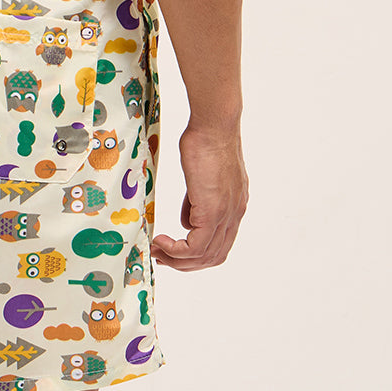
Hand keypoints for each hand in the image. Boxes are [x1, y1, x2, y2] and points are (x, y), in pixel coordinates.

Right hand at [150, 122, 247, 270]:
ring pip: (205, 256)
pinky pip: (196, 246)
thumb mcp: (201, 175)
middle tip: (161, 258)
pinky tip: (161, 242)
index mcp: (234, 207)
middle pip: (214, 256)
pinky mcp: (212, 211)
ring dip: (178, 260)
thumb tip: (187, 221)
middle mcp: (234, 215)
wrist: (215, 126)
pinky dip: (176, 251)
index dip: (197, 254)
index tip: (173, 251)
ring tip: (157, 251)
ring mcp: (225, 215)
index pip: (219, 244)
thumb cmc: (206, 141)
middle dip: (185, 264)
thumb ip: (196, 200)